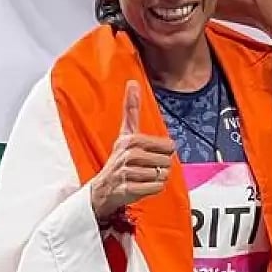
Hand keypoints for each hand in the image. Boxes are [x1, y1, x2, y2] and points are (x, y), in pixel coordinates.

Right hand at [89, 81, 175, 220]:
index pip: (168, 146)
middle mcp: (127, 154)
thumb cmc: (119, 159)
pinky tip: (143, 186)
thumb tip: (132, 82)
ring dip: (157, 178)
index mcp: (131, 139)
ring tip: (143, 176)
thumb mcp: (126, 132)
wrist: (103, 188)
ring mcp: (126, 172)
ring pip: (162, 175)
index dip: (164, 151)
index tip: (151, 153)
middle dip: (161, 166)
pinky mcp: (127, 189)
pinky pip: (156, 188)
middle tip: (146, 167)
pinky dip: (154, 189)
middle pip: (167, 161)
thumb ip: (131, 109)